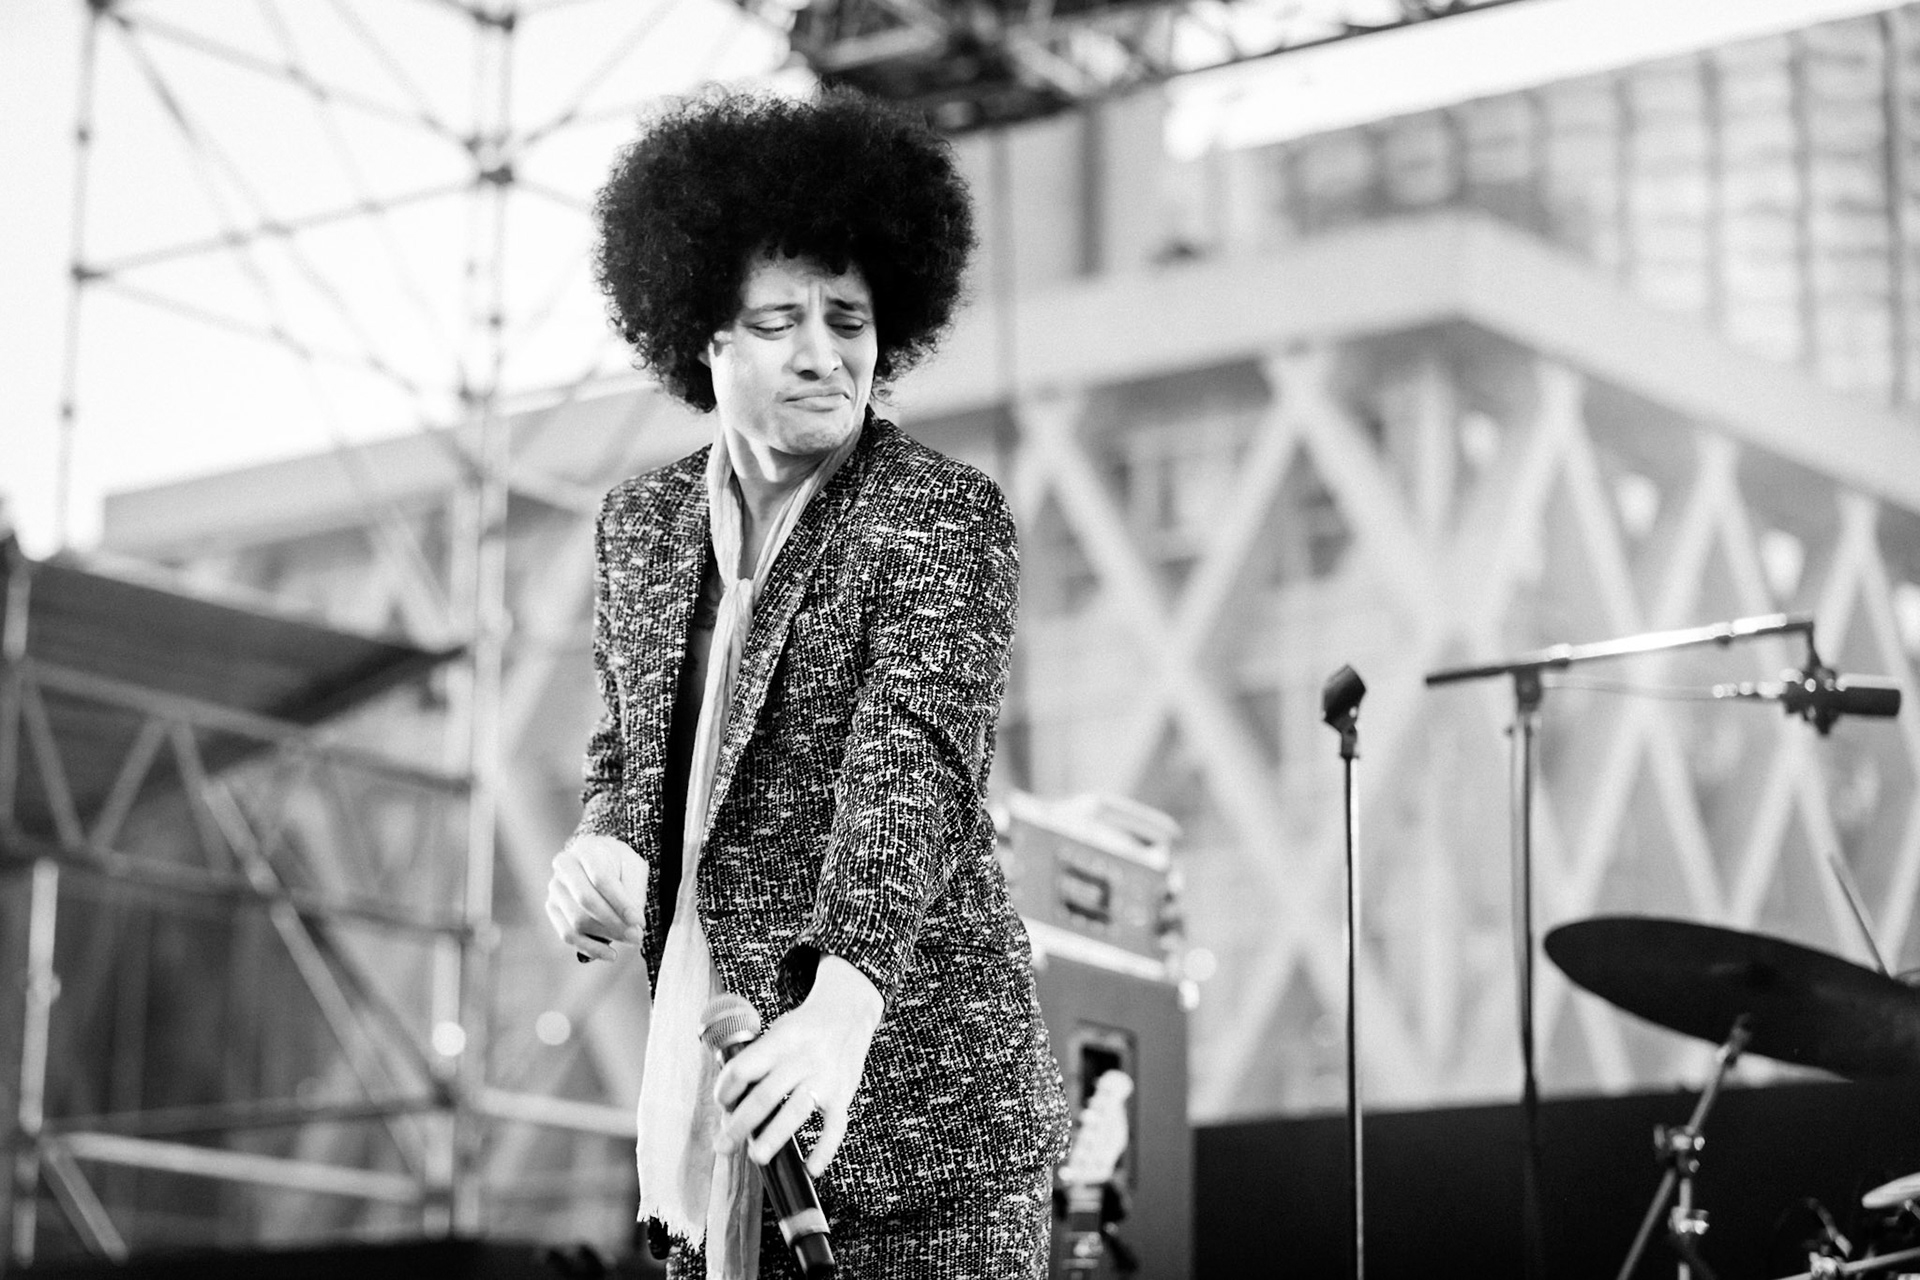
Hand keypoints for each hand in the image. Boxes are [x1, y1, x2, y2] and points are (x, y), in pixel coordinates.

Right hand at [545, 833, 647, 961]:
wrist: (597, 860)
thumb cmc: (619, 865)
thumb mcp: (634, 868)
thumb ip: (635, 891)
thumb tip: (634, 925)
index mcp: (586, 849)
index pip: (601, 878)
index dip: (621, 903)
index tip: (640, 922)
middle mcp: (564, 866)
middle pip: (586, 901)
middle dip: (615, 923)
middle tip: (637, 936)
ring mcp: (554, 888)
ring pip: (577, 921)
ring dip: (606, 936)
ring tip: (629, 940)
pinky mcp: (551, 907)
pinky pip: (567, 934)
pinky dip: (590, 948)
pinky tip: (611, 954)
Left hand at [713, 956, 881, 1177]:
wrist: (848, 1012)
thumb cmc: (804, 1027)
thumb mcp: (777, 1030)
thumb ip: (756, 1061)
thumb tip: (732, 1105)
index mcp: (780, 1041)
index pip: (744, 1068)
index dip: (726, 1090)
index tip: (722, 1104)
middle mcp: (802, 1058)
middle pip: (765, 1096)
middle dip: (740, 1125)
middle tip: (723, 1146)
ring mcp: (824, 1077)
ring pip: (796, 1111)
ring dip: (774, 1137)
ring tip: (756, 1157)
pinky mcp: (843, 1093)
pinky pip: (834, 1126)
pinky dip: (824, 1150)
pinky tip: (810, 1169)